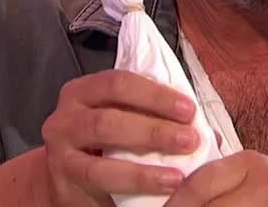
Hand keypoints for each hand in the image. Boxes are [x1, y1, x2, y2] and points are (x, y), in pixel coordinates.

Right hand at [41, 69, 204, 206]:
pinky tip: (162, 185)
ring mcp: (60, 149)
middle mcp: (66, 116)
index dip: (155, 94)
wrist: (68, 181)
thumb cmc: (103, 146)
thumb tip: (207, 132)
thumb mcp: (123, 122)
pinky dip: (134, 180)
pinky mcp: (64, 179)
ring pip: (101, 150)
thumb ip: (154, 118)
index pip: (118, 82)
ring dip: (144, 161)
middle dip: (154, 127)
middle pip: (109, 116)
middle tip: (190, 139)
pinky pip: (99, 178)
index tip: (189, 109)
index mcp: (84, 92)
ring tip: (177, 173)